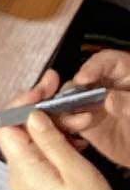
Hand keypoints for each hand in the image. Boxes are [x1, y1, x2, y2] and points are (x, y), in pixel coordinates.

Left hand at [0, 92, 125, 189]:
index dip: (22, 101)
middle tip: (67, 100)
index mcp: (23, 168)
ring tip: (80, 124)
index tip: (44, 89)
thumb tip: (33, 115)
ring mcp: (27, 180)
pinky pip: (41, 156)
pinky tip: (76, 143)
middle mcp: (18, 173)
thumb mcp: (75, 170)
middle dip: (43, 112)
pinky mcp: (38, 186)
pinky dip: (56, 144)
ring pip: (33, 141)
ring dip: (54, 127)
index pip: (6, 124)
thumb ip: (51, 141)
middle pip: (19, 130)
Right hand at [58, 51, 129, 168]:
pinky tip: (78, 128)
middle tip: (69, 100)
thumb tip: (109, 99)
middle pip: (80, 80)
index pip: (105, 61)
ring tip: (81, 121)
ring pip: (68, 100)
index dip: (93, 67)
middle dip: (72, 89)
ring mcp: (92, 104)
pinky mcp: (84, 123)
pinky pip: (68, 120)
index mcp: (123, 72)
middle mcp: (103, 85)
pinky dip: (66, 123)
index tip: (84, 79)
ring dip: (66, 108)